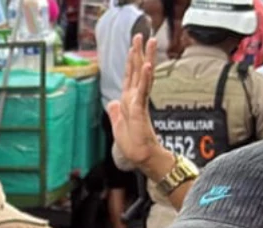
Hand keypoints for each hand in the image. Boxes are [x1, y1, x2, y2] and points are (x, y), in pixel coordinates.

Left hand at [107, 34, 162, 169]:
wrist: (141, 157)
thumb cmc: (132, 144)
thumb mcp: (118, 125)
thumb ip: (115, 112)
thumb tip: (112, 103)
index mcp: (128, 101)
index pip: (130, 76)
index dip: (131, 60)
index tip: (133, 46)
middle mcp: (134, 98)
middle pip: (138, 70)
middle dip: (139, 52)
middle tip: (142, 35)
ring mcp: (138, 102)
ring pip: (142, 76)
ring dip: (146, 58)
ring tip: (150, 42)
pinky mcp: (140, 109)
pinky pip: (143, 91)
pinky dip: (146, 78)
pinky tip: (148, 66)